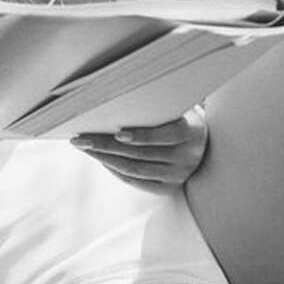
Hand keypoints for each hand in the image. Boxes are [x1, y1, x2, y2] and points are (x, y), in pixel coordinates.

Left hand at [70, 105, 208, 189]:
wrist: (201, 141)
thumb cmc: (178, 115)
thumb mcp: (176, 107)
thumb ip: (156, 104)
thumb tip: (115, 95)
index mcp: (193, 133)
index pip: (167, 136)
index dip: (143, 136)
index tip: (117, 132)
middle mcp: (188, 158)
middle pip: (142, 154)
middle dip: (108, 146)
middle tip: (82, 139)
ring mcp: (178, 176)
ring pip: (136, 170)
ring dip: (106, 159)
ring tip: (86, 148)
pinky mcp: (168, 188)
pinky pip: (137, 182)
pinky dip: (116, 170)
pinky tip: (101, 159)